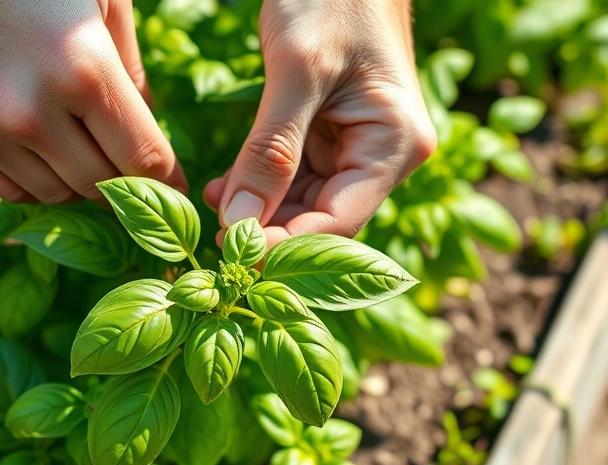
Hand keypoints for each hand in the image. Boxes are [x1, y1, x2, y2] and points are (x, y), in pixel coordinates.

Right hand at [0, 0, 185, 202]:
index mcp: (83, 69)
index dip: (169, 181)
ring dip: (78, 181)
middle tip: (126, 166)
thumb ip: (128, 65)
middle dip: (124, 180)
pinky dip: (34, 182)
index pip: (146, 159)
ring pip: (57, 196)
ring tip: (80, 150)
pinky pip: (8, 191)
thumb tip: (150, 126)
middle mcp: (32, 112)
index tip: (177, 187)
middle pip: (103, 186)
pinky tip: (40, 152)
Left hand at [204, 0, 435, 245]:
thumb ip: (271, 150)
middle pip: (323, 219)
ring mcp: (358, 147)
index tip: (230, 252)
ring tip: (211, 205)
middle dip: (268, 229)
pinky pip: (296, 176)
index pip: (340, 221)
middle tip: (211, 234)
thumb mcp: (298, 71)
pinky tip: (223, 187)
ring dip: (258, 210)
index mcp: (396, 144)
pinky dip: (260, 184)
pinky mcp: (331, 135)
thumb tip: (238, 222)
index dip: (286, 245)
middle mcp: (385, 154)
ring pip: (305, 203)